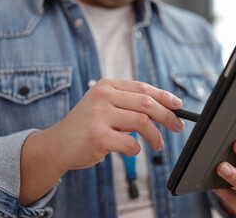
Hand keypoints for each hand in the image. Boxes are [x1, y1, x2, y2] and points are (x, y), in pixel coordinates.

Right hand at [46, 79, 184, 170]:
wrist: (57, 144)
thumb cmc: (86, 127)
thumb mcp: (103, 106)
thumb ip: (127, 104)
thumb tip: (163, 109)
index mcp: (106, 85)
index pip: (143, 87)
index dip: (164, 96)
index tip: (178, 105)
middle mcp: (102, 95)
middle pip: (147, 103)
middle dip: (167, 116)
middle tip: (177, 126)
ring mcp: (99, 114)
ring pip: (142, 121)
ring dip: (156, 136)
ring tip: (158, 144)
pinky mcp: (97, 135)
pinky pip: (130, 143)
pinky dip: (136, 149)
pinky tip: (132, 150)